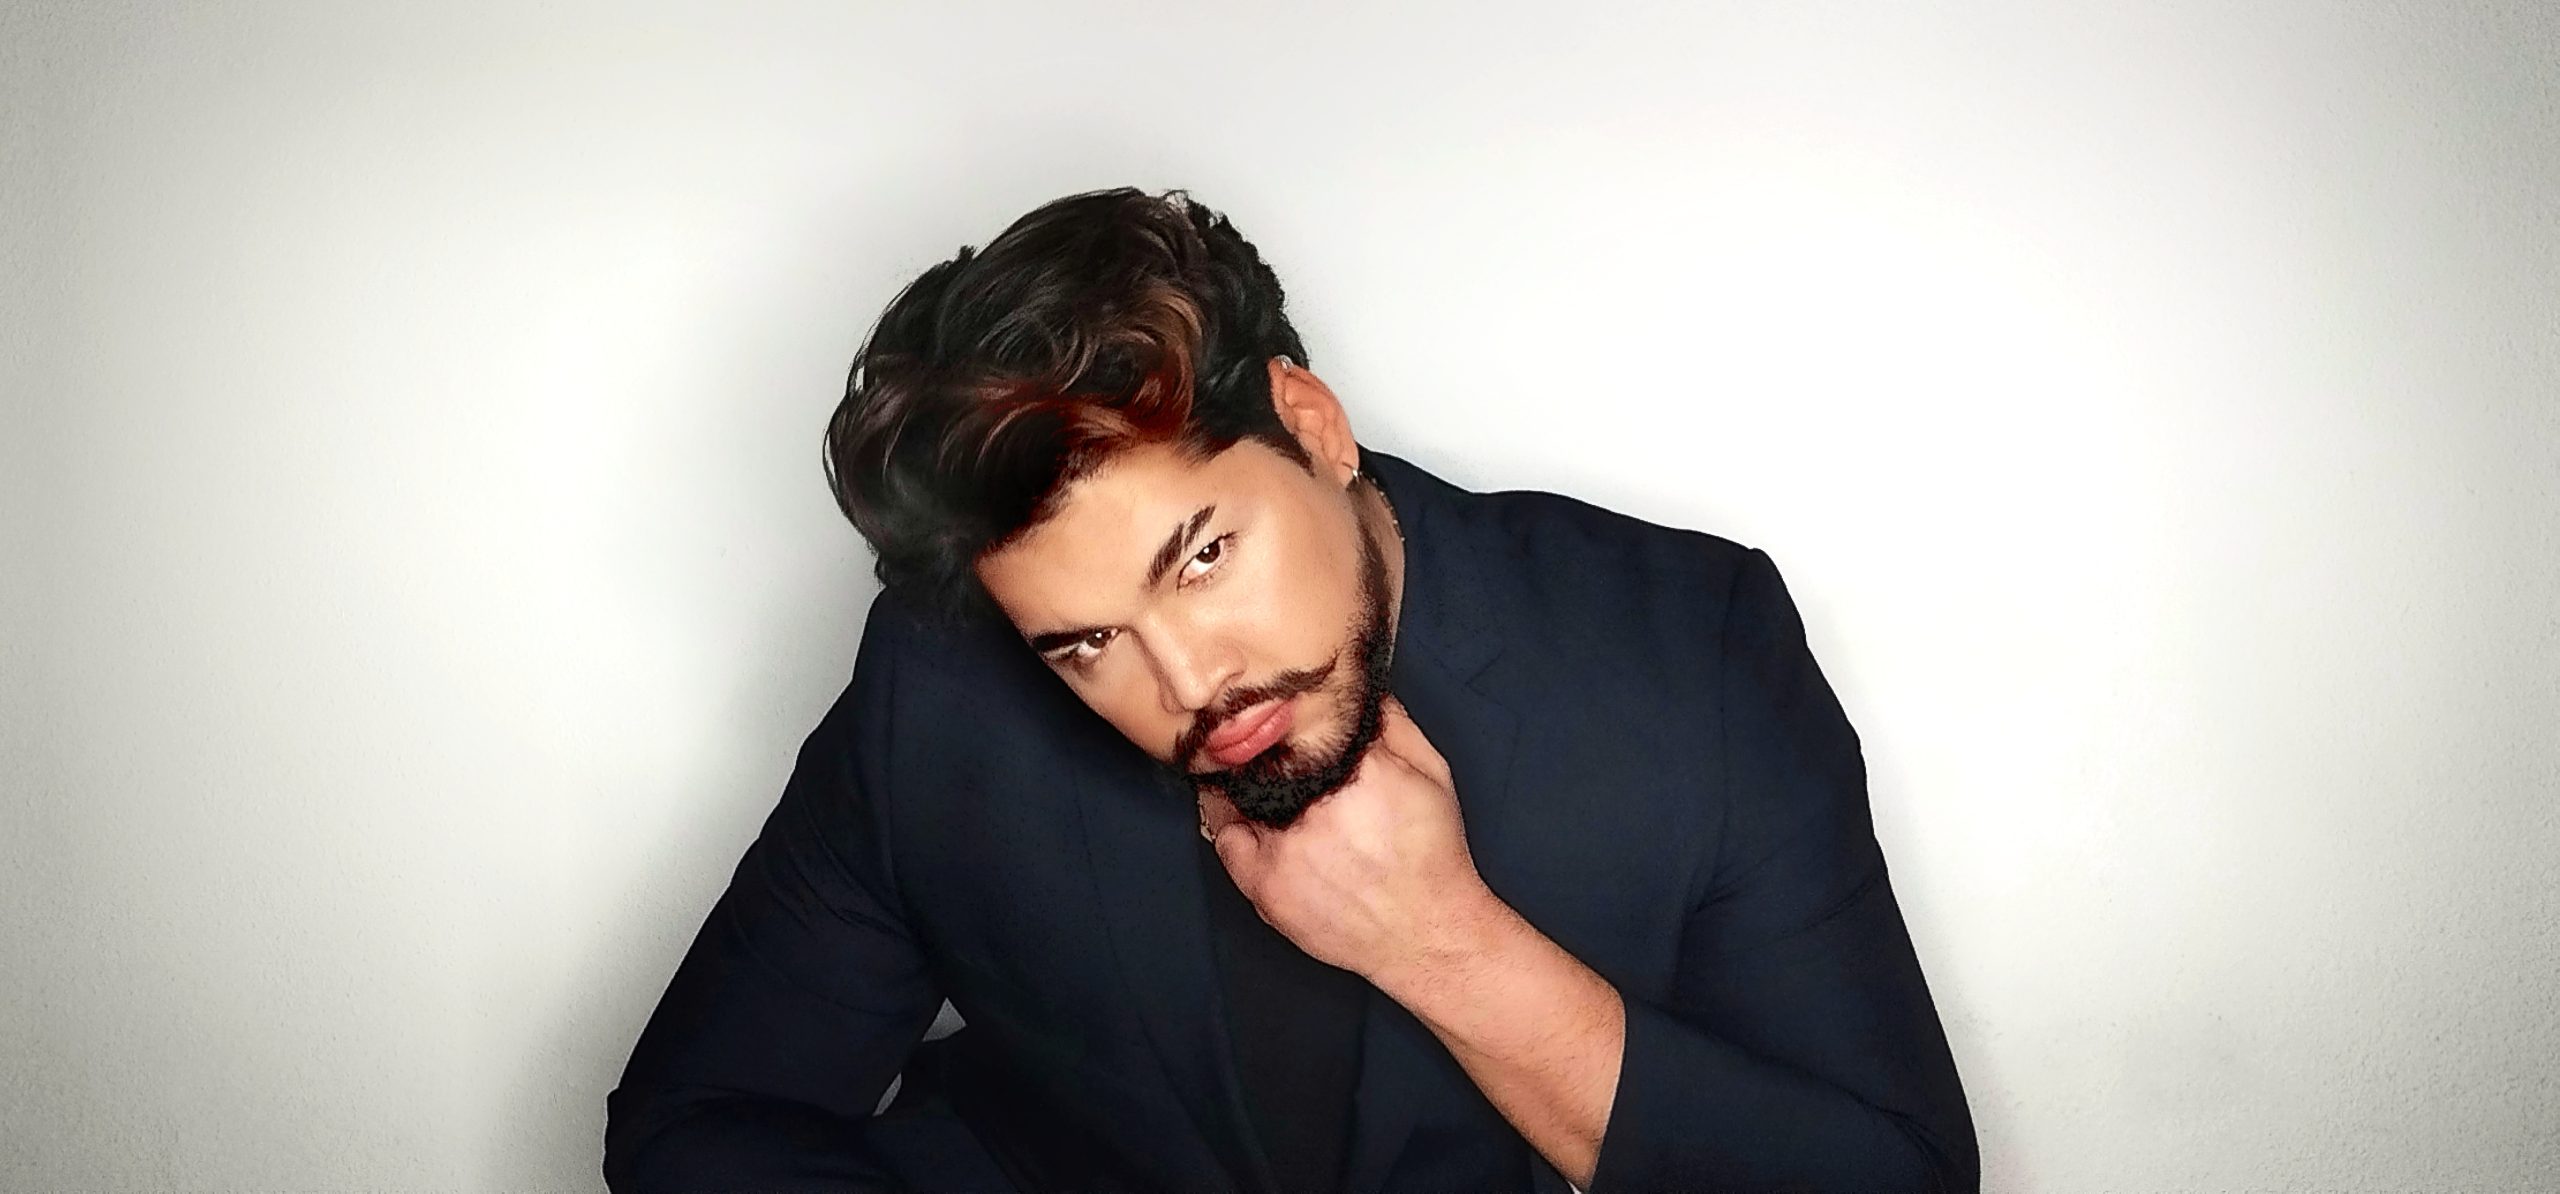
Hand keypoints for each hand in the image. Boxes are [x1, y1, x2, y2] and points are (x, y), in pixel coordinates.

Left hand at [1201, 695, 1497, 981]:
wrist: (1429, 934)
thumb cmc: (1434, 856)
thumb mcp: (1433, 775)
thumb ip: (1396, 725)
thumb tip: (1361, 690)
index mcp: (1355, 770)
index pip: (1299, 723)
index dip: (1284, 717)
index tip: (1277, 714)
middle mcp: (1314, 807)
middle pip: (1263, 758)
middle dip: (1261, 748)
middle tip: (1256, 741)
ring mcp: (1284, 850)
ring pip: (1238, 796)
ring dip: (1240, 782)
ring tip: (1245, 777)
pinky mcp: (1266, 887)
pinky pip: (1227, 840)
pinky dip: (1228, 821)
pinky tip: (1237, 813)